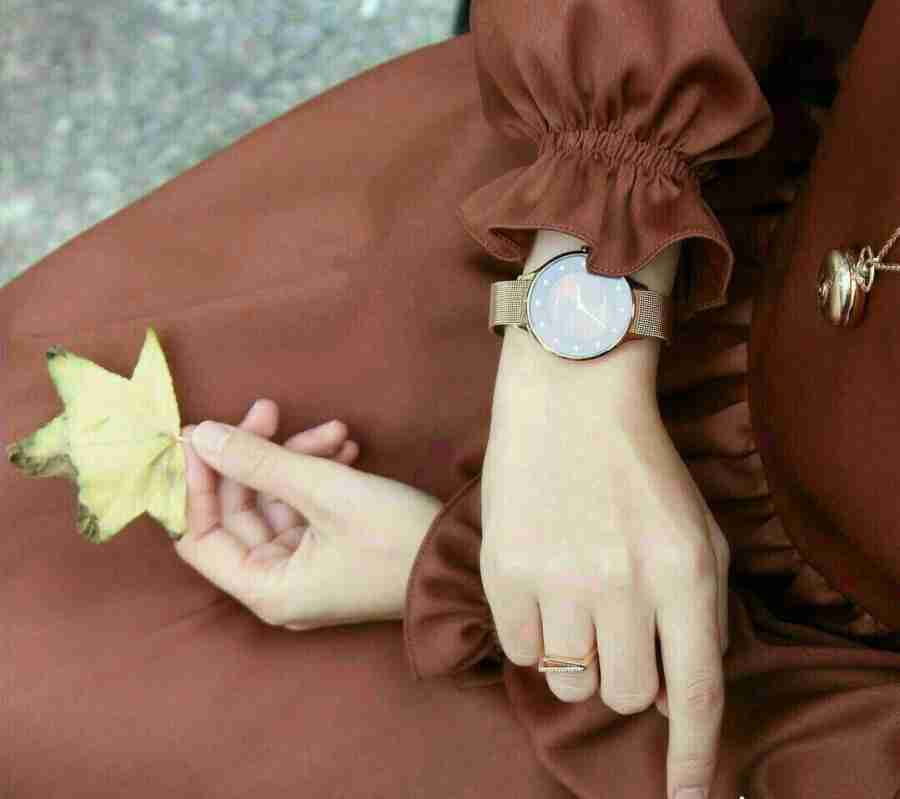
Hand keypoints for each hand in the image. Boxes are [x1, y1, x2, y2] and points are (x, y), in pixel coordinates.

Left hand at [174, 399, 442, 630]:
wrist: (465, 560)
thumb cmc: (395, 536)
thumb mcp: (325, 491)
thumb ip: (258, 461)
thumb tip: (200, 435)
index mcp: (266, 588)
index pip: (199, 537)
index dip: (197, 483)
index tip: (204, 434)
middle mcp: (278, 584)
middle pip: (240, 511)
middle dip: (257, 456)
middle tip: (269, 409)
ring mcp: (306, 568)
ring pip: (276, 502)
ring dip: (296, 459)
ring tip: (335, 430)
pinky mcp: (330, 550)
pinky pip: (306, 507)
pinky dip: (317, 474)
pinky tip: (345, 448)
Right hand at [480, 330, 729, 798]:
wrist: (568, 398)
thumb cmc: (640, 468)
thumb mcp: (697, 532)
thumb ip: (700, 616)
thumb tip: (669, 695)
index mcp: (683, 572)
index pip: (695, 693)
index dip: (694, 760)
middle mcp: (622, 583)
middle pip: (625, 694)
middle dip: (624, 676)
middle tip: (613, 630)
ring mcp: (558, 578)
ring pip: (568, 678)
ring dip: (575, 654)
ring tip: (572, 597)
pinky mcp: (503, 571)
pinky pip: (517, 650)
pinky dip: (533, 633)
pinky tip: (539, 583)